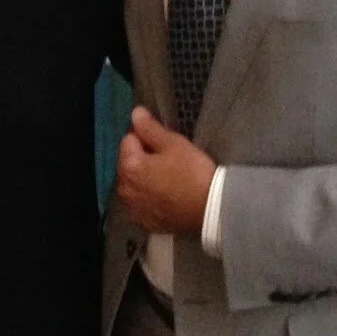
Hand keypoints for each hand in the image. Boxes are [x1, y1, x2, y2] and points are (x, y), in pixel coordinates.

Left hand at [116, 106, 215, 233]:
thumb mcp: (174, 144)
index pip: (128, 140)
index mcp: (128, 167)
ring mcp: (133, 208)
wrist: (212, 211)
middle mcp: (124, 189)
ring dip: (144, 178)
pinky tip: (165, 196)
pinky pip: (141, 203)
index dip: (145, 136)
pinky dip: (148, 197)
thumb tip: (134, 113)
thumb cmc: (193, 173)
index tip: (164, 141)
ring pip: (133, 184)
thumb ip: (150, 128)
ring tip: (168, 177)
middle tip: (169, 159)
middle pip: (128, 163)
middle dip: (142, 158)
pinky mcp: (145, 222)